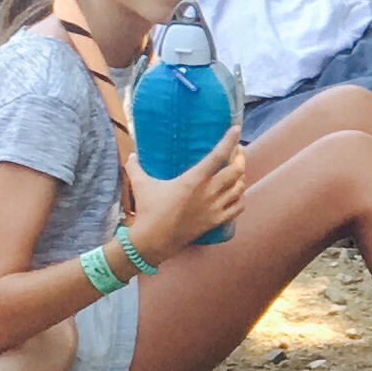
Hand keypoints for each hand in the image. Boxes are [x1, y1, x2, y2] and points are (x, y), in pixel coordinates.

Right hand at [131, 130, 246, 257]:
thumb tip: (130, 155)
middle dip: (240, 159)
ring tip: (238, 172)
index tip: (236, 129)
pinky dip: (240, 199)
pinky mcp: (215, 221)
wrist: (154, 241)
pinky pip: (237, 209)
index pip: (217, 156)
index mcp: (193, 179)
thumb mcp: (141, 185)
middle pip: (236, 171)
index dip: (229, 141)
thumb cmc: (148, 210)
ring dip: (241, 178)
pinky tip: (237, 195)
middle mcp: (208, 192)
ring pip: (239, 189)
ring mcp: (214, 208)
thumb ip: (135, 167)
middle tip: (237, 152)